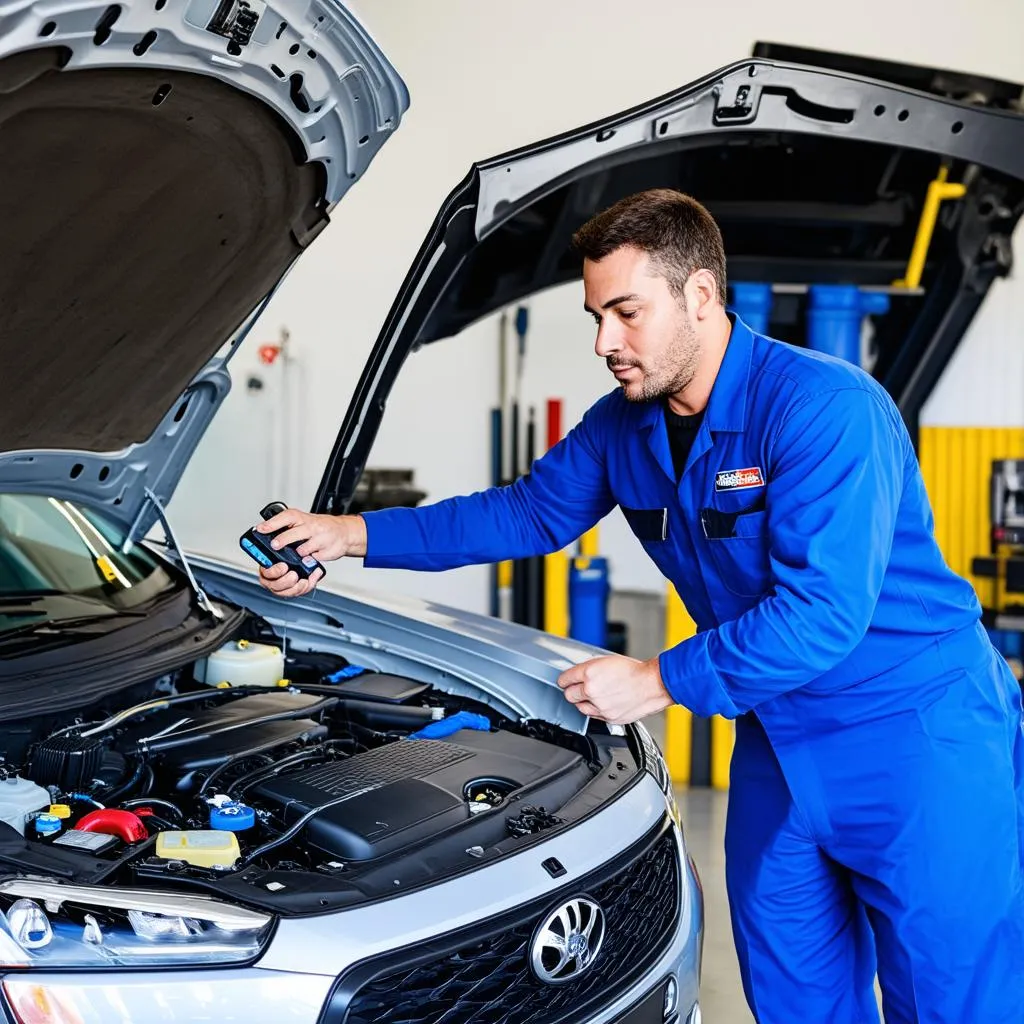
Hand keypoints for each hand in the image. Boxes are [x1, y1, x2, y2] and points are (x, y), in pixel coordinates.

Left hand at [253, 509, 366, 598]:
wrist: (344, 532)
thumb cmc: (320, 527)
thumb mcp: (303, 522)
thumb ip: (287, 526)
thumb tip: (266, 534)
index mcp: (303, 518)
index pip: (287, 517)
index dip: (273, 523)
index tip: (261, 529)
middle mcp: (312, 526)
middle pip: (295, 533)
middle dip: (283, 539)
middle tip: (274, 545)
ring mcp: (321, 538)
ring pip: (305, 548)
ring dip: (299, 552)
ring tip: (299, 551)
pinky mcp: (328, 551)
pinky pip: (314, 558)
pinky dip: (310, 559)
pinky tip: (311, 555)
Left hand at [557, 654, 673, 724]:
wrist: (652, 685)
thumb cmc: (634, 671)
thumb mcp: (607, 662)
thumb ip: (590, 670)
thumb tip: (578, 675)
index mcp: (590, 673)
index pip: (564, 679)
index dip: (564, 680)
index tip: (565, 681)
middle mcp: (592, 690)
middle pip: (569, 695)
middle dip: (572, 691)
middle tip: (578, 688)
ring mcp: (599, 706)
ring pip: (579, 708)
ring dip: (582, 702)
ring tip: (593, 696)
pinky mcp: (608, 718)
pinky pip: (593, 716)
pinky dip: (595, 710)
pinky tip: (603, 703)